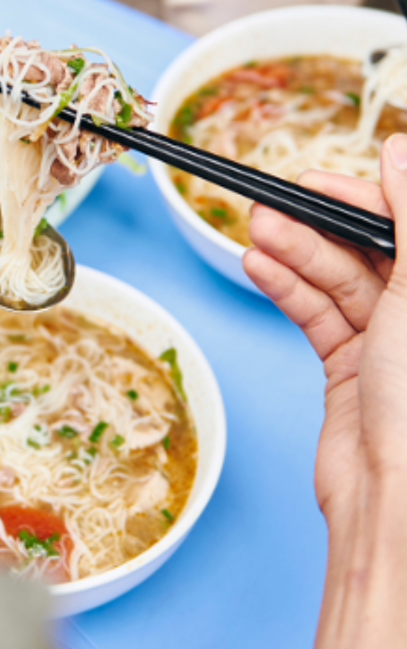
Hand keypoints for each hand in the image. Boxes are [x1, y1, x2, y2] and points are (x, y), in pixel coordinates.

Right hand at [243, 149, 406, 524]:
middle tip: (277, 201)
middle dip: (325, 225)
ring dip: (296, 255)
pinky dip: (288, 290)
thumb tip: (400, 152)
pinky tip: (259, 267)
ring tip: (255, 230)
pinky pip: (319, 316)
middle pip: (378, 251)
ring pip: (342, 282)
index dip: (375, 197)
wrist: (395, 496)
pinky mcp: (355, 370)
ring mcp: (396, 345)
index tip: (328, 178)